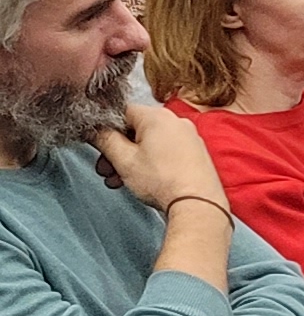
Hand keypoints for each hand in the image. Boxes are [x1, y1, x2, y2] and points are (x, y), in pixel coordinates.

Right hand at [91, 101, 224, 213]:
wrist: (197, 204)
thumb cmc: (163, 181)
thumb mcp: (124, 160)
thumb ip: (105, 140)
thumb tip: (94, 130)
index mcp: (158, 117)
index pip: (122, 111)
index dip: (106, 128)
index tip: (97, 144)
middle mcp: (176, 122)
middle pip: (135, 129)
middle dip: (116, 150)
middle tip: (105, 169)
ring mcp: (188, 137)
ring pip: (149, 143)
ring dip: (130, 160)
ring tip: (118, 179)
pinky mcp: (195, 153)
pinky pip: (165, 152)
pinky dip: (149, 163)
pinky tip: (138, 180)